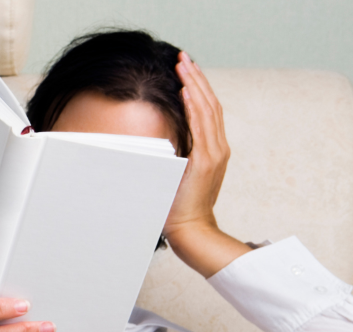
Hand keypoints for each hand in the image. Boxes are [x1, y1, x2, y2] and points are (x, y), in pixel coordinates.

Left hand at [164, 52, 250, 276]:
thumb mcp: (178, 175)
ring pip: (207, 110)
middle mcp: (218, 147)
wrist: (191, 228)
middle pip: (210, 103)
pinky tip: (186, 92)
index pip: (208, 110)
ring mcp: (214, 153)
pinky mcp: (205, 161)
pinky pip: (201, 128)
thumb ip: (175, 157)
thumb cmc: (179, 205)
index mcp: (212, 150)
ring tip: (184, 66)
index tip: (187, 70)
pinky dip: (194, 108)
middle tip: (184, 58)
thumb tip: (158, 144)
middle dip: (196, 78)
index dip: (199, 88)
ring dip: (195, 85)